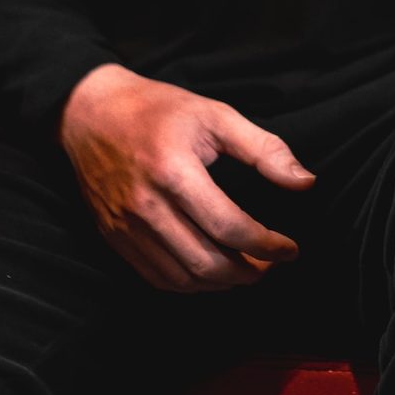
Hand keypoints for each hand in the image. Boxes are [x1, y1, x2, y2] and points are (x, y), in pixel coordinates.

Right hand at [59, 64, 314, 293]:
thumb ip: (264, 150)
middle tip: (270, 264)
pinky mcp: (113, 237)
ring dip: (222, 283)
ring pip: (182, 278)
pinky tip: (211, 272)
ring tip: (246, 269)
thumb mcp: (215, 115)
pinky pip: (156, 277)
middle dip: (249, 272)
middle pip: (206, 262)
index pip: (229, 227)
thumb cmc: (158, 110)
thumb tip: (306, 183)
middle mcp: (145, 205)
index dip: (268, 246)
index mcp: (174, 171)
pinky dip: (189, 284)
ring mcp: (125, 226)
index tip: (290, 249)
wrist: (88, 112)